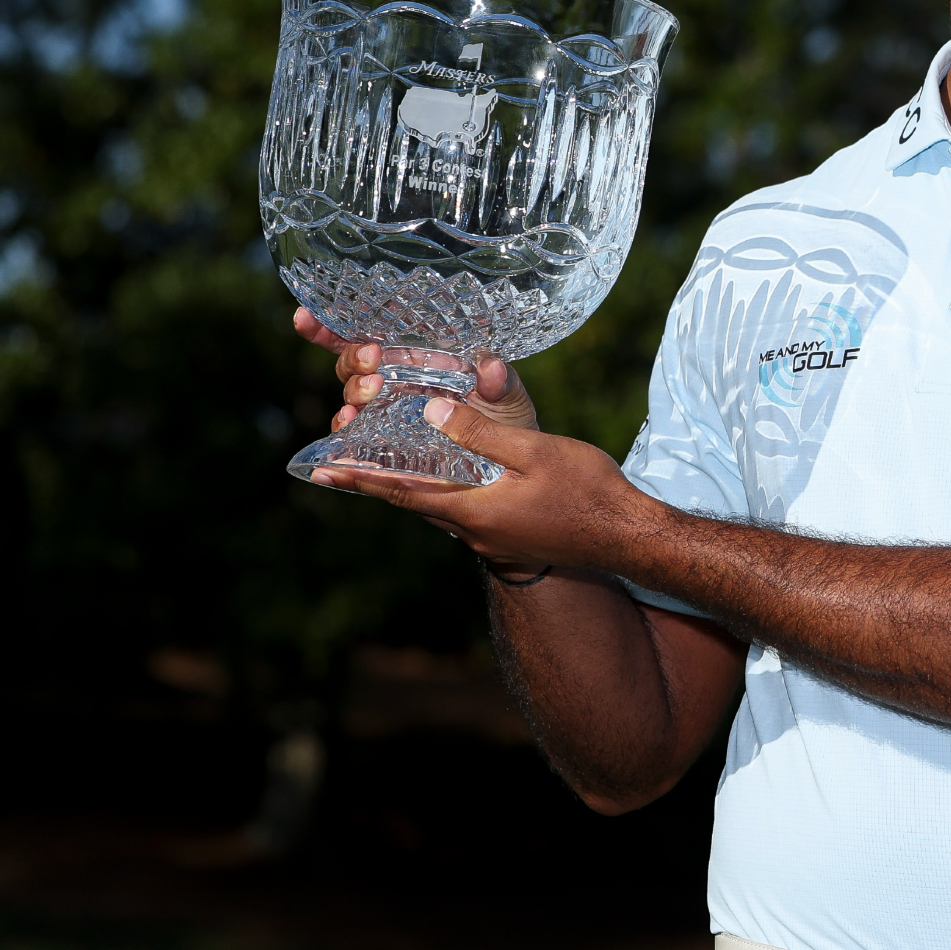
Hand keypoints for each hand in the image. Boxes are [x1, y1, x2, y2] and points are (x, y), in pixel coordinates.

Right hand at [291, 306, 538, 432]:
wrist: (507, 472)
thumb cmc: (506, 424)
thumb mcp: (510, 398)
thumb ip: (502, 382)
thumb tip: (491, 369)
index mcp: (418, 359)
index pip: (371, 334)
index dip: (335, 325)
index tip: (307, 317)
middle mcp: (394, 383)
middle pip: (352, 364)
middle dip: (354, 359)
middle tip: (373, 361)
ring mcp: (386, 416)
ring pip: (350, 399)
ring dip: (352, 394)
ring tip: (369, 395)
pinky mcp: (384, 448)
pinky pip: (352, 443)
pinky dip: (341, 441)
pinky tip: (343, 436)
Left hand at [307, 397, 650, 571]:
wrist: (629, 538)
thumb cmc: (587, 491)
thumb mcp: (534, 452)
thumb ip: (479, 434)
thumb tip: (429, 410)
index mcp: (472, 511)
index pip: (402, 492)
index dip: (360, 478)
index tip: (320, 471)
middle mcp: (474, 532)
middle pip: (414, 502)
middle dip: (377, 482)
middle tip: (339, 466)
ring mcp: (493, 539)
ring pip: (440, 507)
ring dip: (411, 487)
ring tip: (386, 466)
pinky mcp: (511, 538)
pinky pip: (464, 512)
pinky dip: (444, 492)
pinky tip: (452, 477)